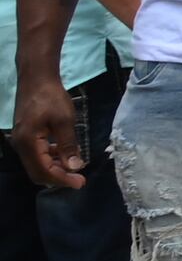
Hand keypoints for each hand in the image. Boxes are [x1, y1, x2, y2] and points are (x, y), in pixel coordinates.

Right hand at [9, 73, 82, 192]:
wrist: (36, 78)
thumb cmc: (51, 97)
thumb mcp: (64, 121)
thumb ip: (68, 145)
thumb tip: (74, 167)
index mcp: (28, 142)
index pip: (43, 170)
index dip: (62, 179)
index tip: (81, 182)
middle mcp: (20, 144)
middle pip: (37, 172)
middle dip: (58, 178)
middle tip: (79, 179)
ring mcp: (21, 140)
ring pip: (37, 164)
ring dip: (55, 169)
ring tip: (75, 168)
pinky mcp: (26, 136)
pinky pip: (37, 155)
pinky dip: (51, 159)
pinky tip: (65, 155)